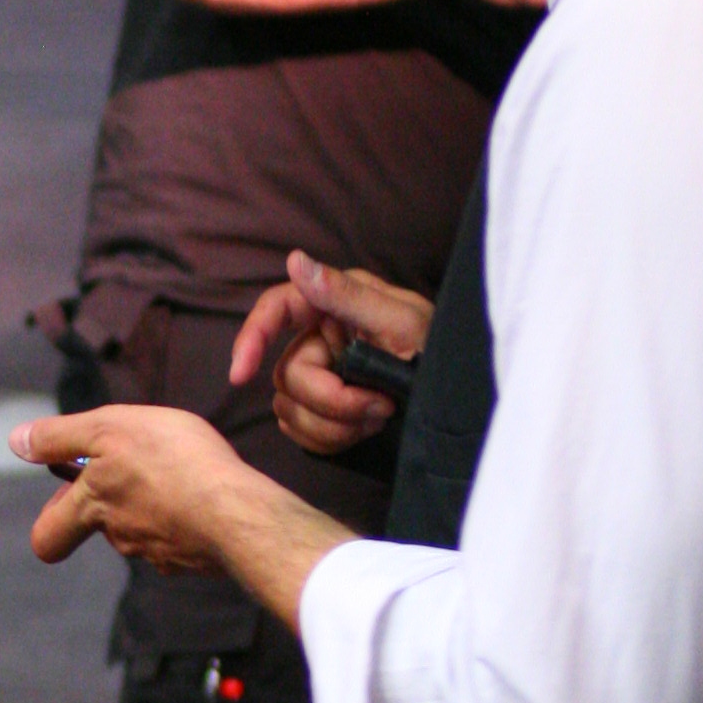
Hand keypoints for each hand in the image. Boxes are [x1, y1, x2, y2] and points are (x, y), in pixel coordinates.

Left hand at [9, 399, 254, 573]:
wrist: (236, 513)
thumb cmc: (173, 463)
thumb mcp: (108, 430)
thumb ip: (60, 437)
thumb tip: (17, 442)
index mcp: (92, 508)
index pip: (47, 538)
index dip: (50, 521)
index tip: (65, 496)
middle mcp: (120, 539)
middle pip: (99, 529)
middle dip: (107, 504)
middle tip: (131, 471)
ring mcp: (158, 554)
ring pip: (141, 530)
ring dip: (151, 504)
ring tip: (177, 470)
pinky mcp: (194, 560)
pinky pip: (180, 538)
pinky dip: (185, 518)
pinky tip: (204, 495)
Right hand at [228, 254, 431, 457]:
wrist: (461, 398)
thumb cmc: (440, 350)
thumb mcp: (401, 320)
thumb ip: (346, 295)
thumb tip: (297, 262)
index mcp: (335, 304)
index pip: (277, 309)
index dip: (253, 337)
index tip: (241, 374)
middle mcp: (322, 337)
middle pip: (287, 375)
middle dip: (330, 401)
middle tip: (378, 406)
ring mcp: (322, 376)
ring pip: (290, 409)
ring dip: (333, 424)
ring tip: (378, 417)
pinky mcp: (326, 410)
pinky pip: (301, 431)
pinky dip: (329, 440)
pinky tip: (364, 431)